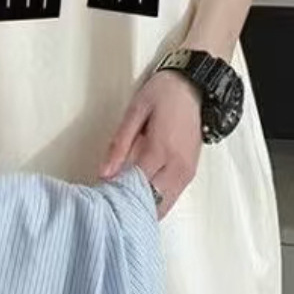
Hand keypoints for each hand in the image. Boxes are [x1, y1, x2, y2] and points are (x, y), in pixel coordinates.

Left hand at [98, 69, 203, 218]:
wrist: (193, 86)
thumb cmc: (163, 94)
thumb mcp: (134, 112)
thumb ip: (119, 144)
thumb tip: (104, 172)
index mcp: (161, 149)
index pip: (134, 186)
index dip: (116, 195)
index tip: (100, 197)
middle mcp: (177, 166)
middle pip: (151, 202)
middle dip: (129, 206)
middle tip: (110, 202)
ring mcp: (187, 172)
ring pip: (164, 205)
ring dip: (143, 207)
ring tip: (123, 200)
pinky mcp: (191, 173)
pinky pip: (172, 197)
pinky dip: (156, 201)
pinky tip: (140, 195)